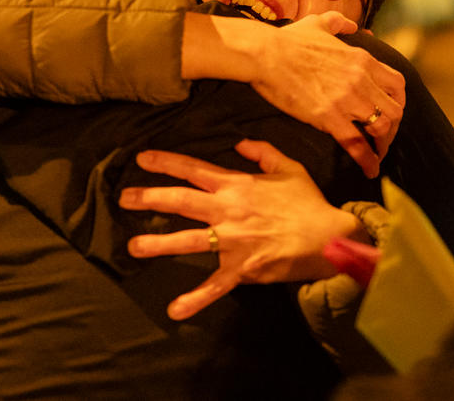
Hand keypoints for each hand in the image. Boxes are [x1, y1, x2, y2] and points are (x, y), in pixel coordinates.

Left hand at [122, 141, 362, 320]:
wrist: (329, 236)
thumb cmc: (308, 202)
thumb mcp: (289, 166)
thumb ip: (262, 152)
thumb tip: (240, 143)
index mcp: (236, 185)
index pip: (193, 169)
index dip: (166, 162)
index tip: (141, 159)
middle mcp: (228, 211)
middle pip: (182, 202)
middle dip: (150, 198)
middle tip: (124, 199)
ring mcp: (232, 241)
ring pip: (189, 241)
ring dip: (159, 244)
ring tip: (133, 247)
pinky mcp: (242, 268)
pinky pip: (215, 285)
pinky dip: (195, 299)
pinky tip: (174, 309)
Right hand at [252, 13, 404, 177]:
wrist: (265, 54)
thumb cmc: (288, 40)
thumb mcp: (319, 24)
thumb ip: (340, 24)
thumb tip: (353, 25)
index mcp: (361, 59)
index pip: (397, 84)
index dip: (398, 102)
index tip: (391, 111)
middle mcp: (361, 79)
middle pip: (395, 109)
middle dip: (394, 127)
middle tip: (383, 137)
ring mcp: (347, 99)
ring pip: (382, 127)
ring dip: (382, 144)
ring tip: (376, 155)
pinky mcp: (329, 117)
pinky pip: (357, 143)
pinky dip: (366, 159)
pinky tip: (369, 169)